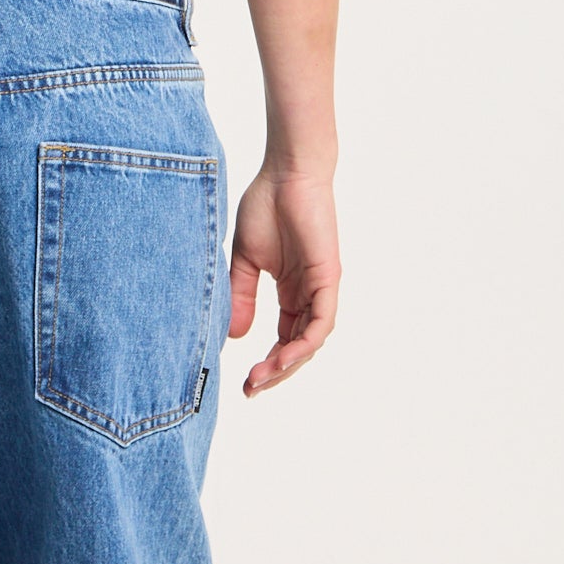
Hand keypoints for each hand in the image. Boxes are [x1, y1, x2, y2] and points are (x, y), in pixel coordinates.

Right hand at [227, 166, 339, 395]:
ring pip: (310, 341)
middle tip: (251, 390)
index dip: (267, 363)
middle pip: (297, 347)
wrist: (285, 173)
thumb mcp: (245, 259)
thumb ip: (242, 295)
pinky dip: (304, 344)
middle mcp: (309, 295)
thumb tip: (235, 336)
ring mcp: (320, 288)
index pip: (283, 338)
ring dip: (288, 364)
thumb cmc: (266, 206)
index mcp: (291, 292)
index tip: (244, 382)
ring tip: (262, 378)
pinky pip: (321, 322)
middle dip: (276, 372)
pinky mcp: (328, 279)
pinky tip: (282, 358)